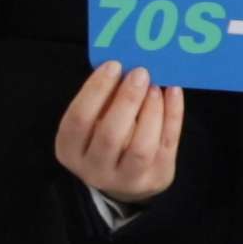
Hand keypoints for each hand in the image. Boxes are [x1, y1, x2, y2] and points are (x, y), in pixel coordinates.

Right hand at [55, 63, 182, 204]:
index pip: (78, 119)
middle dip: (127, 100)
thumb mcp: (92, 121)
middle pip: (110, 135)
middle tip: (140, 72)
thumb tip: (124, 66)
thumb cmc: (103, 138)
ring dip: (151, 111)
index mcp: (69, 150)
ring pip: (141, 146)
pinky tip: (173, 92)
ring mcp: (128, 178)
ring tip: (156, 86)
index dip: (95, 90)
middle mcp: (95, 169)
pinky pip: (167, 144)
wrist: (124, 178)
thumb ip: (102, 99)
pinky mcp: (157, 176)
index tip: (113, 65)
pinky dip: (173, 115)